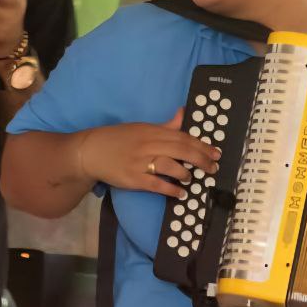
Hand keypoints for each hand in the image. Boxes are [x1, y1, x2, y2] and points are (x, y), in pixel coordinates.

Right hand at [75, 109, 220, 197]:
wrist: (90, 151)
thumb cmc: (118, 139)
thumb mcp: (142, 127)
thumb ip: (166, 125)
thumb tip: (184, 113)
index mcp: (151, 131)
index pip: (182, 137)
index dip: (201, 145)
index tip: (215, 153)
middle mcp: (148, 145)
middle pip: (181, 150)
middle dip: (201, 159)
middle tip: (214, 168)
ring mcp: (140, 162)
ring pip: (170, 166)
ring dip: (185, 173)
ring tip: (192, 178)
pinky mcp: (133, 179)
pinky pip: (156, 184)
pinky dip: (171, 190)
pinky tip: (180, 193)